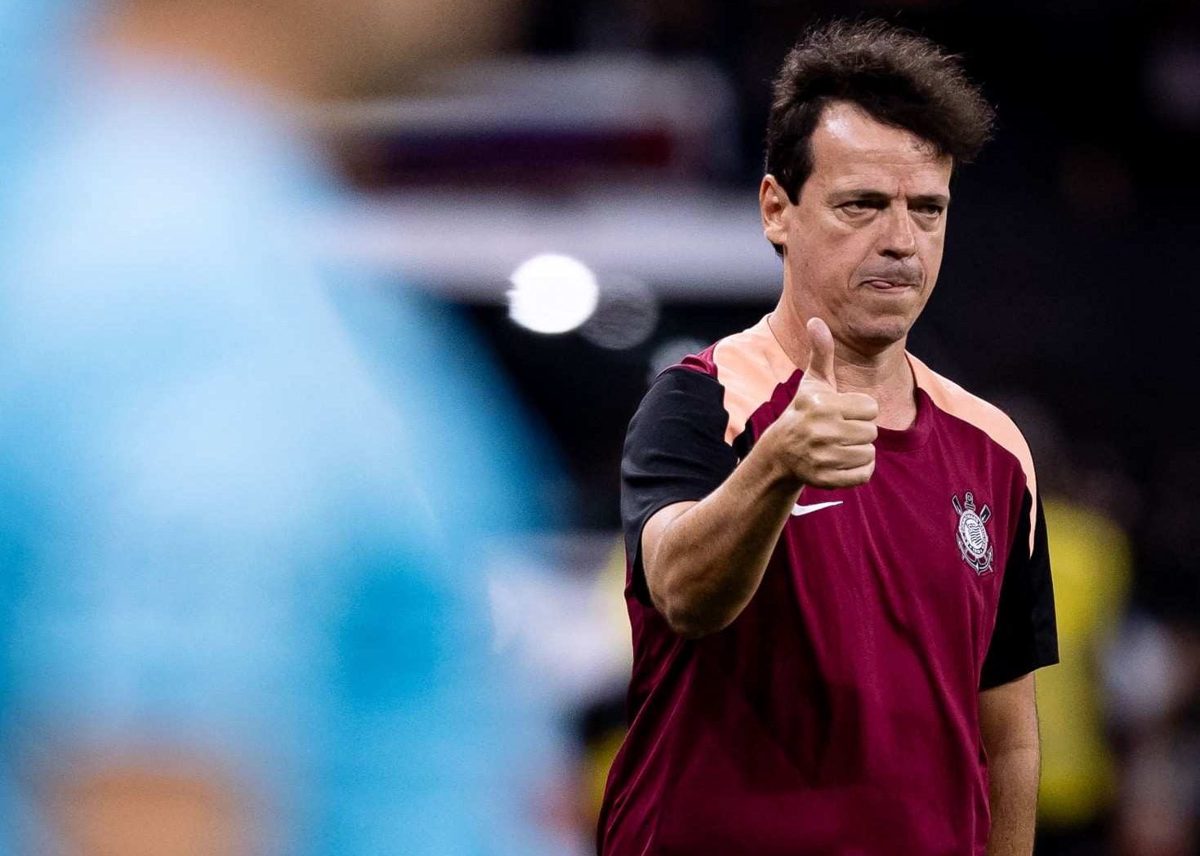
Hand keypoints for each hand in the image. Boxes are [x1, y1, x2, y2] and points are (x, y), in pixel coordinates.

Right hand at [765, 317, 877, 488]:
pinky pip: (863, 475)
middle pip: (872, 432)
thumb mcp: (813, 383)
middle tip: (839, 432)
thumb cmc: (804, 412)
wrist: (781, 452)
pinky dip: (859, 472)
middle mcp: (820, 431)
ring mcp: (821, 457)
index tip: (842, 413)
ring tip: (839, 447)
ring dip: (860, 451)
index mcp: (822, 406)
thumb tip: (816, 320)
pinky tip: (842, 463)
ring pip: (869, 454)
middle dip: (860, 432)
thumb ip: (821, 353)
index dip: (860, 410)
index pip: (871, 408)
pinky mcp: (824, 479)